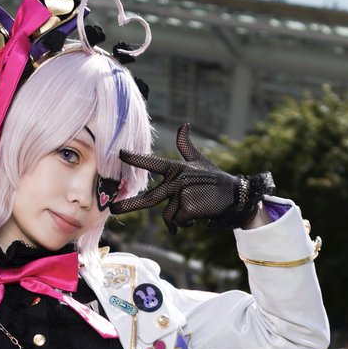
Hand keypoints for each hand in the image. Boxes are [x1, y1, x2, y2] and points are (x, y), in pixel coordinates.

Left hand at [114, 123, 274, 233]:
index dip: (136, 158)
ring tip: (193, 210)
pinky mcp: (189, 208)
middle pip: (149, 198)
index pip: (153, 163)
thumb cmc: (214, 179)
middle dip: (130, 205)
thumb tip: (183, 125)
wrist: (234, 196)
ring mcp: (182, 195)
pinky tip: (198, 217)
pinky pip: (179, 222)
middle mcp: (177, 181)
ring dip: (178, 219)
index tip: (120, 154)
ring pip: (168, 216)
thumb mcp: (199, 161)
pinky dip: (186, 223)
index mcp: (177, 169)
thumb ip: (186, 146)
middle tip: (113, 209)